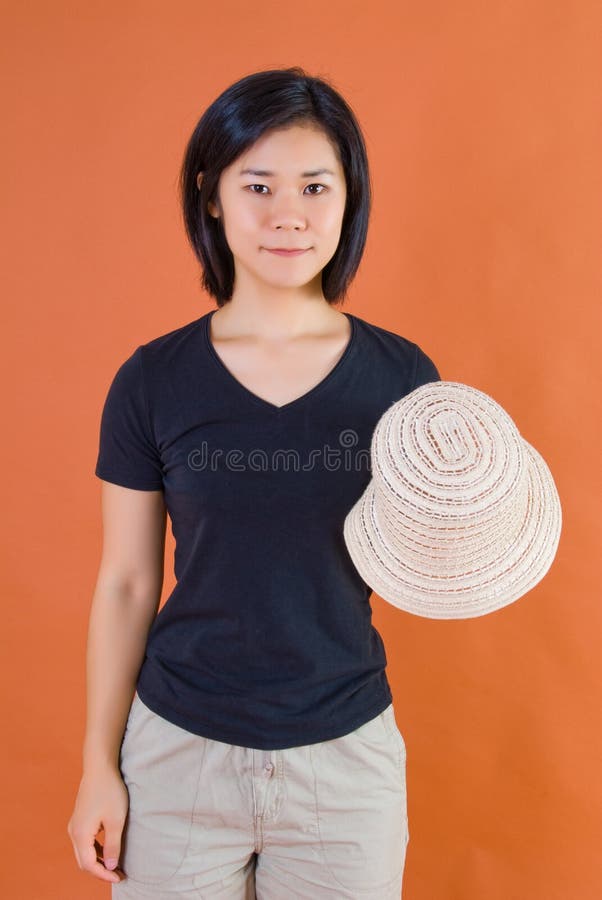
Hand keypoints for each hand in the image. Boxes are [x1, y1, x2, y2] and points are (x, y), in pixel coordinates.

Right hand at [67, 764, 128, 883]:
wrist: (100, 767)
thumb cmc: (109, 791)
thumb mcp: (116, 820)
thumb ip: (112, 845)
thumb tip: (111, 866)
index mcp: (80, 834)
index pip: (89, 865)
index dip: (104, 874)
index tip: (120, 877)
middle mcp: (73, 832)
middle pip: (84, 861)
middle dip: (100, 870)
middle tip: (119, 874)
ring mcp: (75, 825)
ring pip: (83, 852)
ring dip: (98, 861)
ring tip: (116, 864)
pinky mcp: (79, 819)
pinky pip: (84, 842)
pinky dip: (95, 850)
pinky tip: (108, 849)